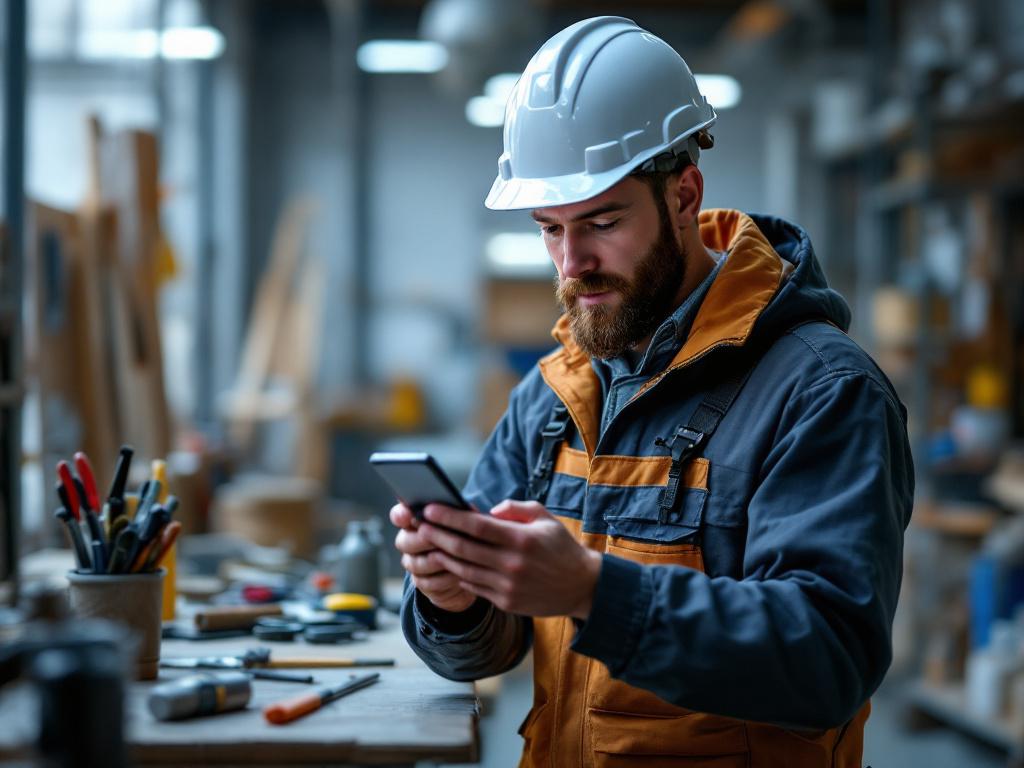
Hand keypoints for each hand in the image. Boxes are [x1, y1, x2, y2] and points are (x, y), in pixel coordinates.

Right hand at [390, 503, 475, 612]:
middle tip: (439, 540)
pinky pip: (427, 583)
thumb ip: (457, 512)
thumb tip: (460, 505)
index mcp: (414, 519)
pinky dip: (443, 579)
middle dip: (423, 541)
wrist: (470, 565)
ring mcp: (413, 562)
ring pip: (416, 564)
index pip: (399, 515)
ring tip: (454, 558)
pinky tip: (457, 574)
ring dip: (437, 561)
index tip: (410, 514)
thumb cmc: (466, 535)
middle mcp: (408, 541)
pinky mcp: (422, 582)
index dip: (401, 515)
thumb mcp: (464, 521)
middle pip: (404, 541)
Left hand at [418, 500, 601, 618]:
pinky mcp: (506, 602)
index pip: (476, 526)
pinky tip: (449, 563)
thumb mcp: (544, 518)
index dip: (450, 517)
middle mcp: (512, 564)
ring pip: (464, 570)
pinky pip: (474, 587)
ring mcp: (508, 586)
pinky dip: (458, 574)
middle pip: (464, 549)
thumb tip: (487, 511)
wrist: (582, 586)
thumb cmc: (561, 547)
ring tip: (428, 544)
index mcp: (521, 540)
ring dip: (442, 556)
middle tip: (420, 525)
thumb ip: (515, 509)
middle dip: (437, 535)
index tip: (430, 508)